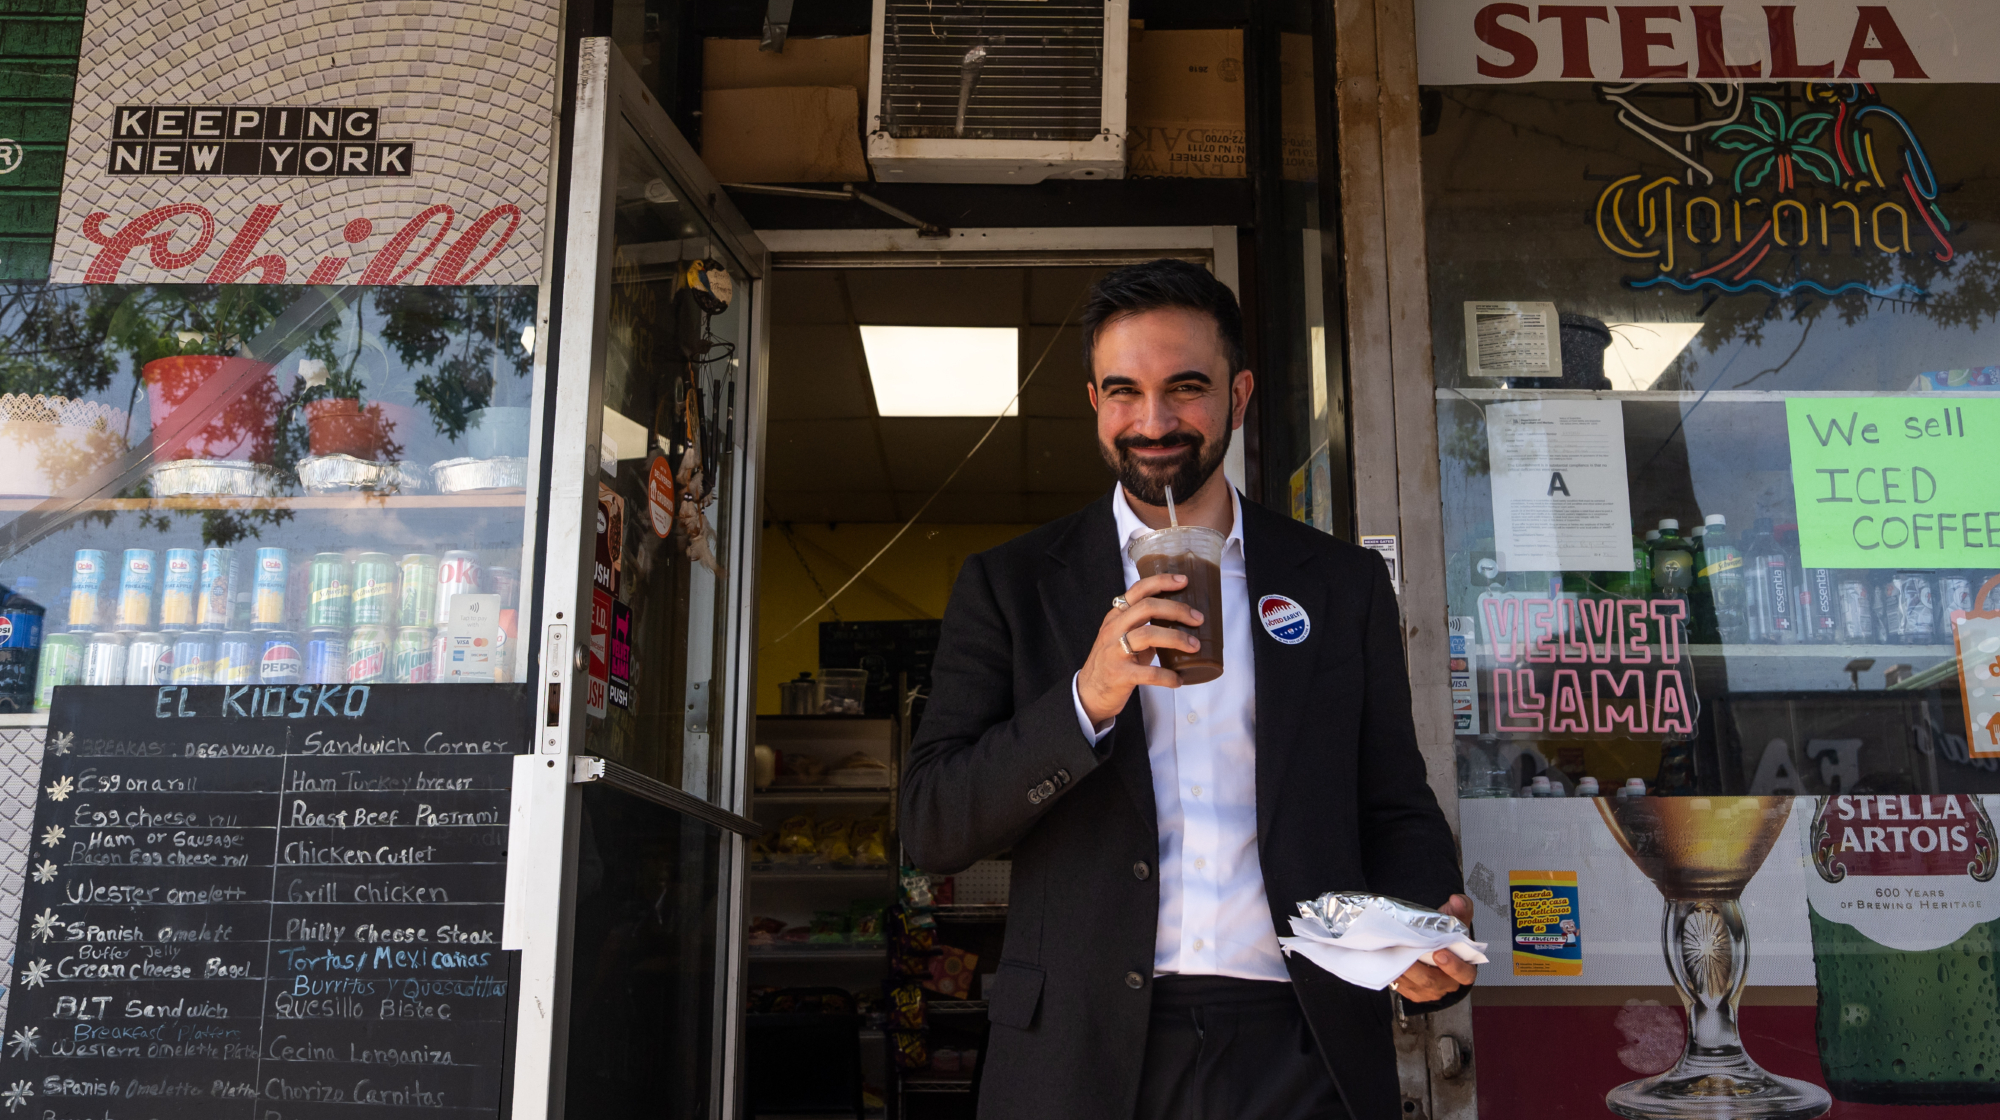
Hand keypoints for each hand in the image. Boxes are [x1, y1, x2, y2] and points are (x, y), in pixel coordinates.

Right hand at [1077, 573, 1203, 724]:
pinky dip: (1167, 676)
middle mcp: (1114, 629)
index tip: (1184, 581)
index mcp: (1116, 616)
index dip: (1162, 582)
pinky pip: (1149, 673)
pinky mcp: (1120, 674)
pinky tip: (1178, 679)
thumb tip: (1181, 621)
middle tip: (1198, 619)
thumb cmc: (1113, 662)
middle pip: (1147, 607)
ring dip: (1176, 639)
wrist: (1090, 692)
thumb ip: (1145, 626)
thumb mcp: (1123, 636)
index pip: (1138, 590)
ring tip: (1195, 646)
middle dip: (1177, 610)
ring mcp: (1115, 651)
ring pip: (1148, 635)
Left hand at [1390, 894, 1476, 1002]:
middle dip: (1418, 967)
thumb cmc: (1448, 943)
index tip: (1440, 953)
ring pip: (1413, 983)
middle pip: (1431, 980)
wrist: (1434, 954)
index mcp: (1463, 971)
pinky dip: (1391, 971)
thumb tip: (1457, 900)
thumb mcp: (1457, 926)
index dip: (1453, 965)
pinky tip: (1385, 957)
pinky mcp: (1411, 992)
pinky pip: (1400, 985)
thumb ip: (1460, 911)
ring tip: (1391, 951)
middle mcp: (1445, 984)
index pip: (1463, 973)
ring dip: (1401, 968)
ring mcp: (1427, 991)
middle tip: (1407, 951)